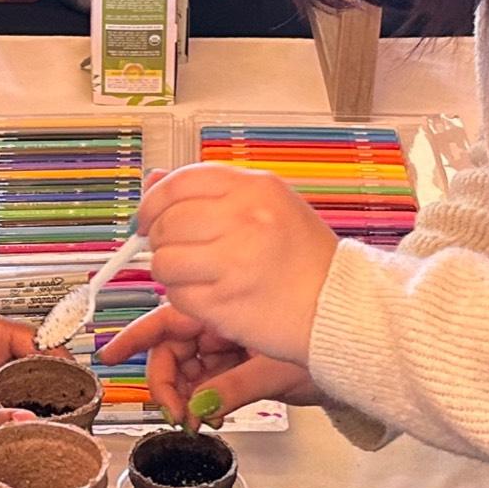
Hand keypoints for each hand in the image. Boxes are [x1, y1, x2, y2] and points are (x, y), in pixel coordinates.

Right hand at [114, 300, 317, 424]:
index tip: (111, 355)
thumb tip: (198, 409)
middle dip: (166, 382)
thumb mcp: (276, 372)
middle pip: (172, 348)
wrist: (360, 349)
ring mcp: (231, 341)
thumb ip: (232, 390)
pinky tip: (213, 414)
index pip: (168, 320)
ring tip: (199, 418)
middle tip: (175, 414)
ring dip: (186, 396)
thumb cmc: (327, 345)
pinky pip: (208, 380)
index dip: (135, 338)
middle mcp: (224, 320)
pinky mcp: (241, 361)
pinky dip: (204, 400)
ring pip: (188, 367)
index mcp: (226, 307)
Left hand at [135, 163, 337, 368]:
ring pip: (164, 261)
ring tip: (195, 276)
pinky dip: (183, 299)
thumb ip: (212, 192)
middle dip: (160, 240)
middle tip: (176, 251)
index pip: (179, 182)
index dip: (153, 201)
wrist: (341, 306)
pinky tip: (208, 296)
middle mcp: (244, 219)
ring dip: (170, 272)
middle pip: (166, 222)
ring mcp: (233, 262)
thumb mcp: (269, 205)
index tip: (147, 218)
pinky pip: (176, 296)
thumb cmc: (306, 258)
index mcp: (255, 188)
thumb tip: (153, 181)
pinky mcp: (224, 302)